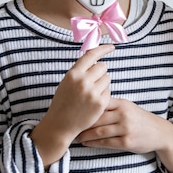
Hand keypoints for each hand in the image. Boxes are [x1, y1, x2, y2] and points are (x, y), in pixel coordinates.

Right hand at [31, 44, 113, 165]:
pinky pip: (109, 91)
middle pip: (102, 66)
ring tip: (90, 94)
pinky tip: (93, 103)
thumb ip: (80, 70)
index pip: (91, 55)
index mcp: (73, 74)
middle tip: (92, 82)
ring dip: (102, 84)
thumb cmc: (64, 102)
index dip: (103, 49)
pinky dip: (103, 95)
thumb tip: (94, 55)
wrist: (60, 125)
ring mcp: (92, 92)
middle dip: (100, 72)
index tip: (111, 47)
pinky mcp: (100, 102)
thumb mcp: (67, 82)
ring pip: (107, 78)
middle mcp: (83, 81)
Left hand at [77, 97, 172, 172]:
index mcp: (123, 104)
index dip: (85, 107)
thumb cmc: (140, 119)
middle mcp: (124, 114)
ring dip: (85, 135)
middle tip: (70, 125)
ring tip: (76, 136)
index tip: (73, 111)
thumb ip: (112, 106)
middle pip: (97, 118)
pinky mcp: (127, 142)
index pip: (100, 103)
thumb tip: (89, 104)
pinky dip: (93, 143)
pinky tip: (86, 143)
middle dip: (82, 123)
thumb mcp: (129, 108)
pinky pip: (106, 143)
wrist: (159, 132)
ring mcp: (126, 128)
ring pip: (99, 131)